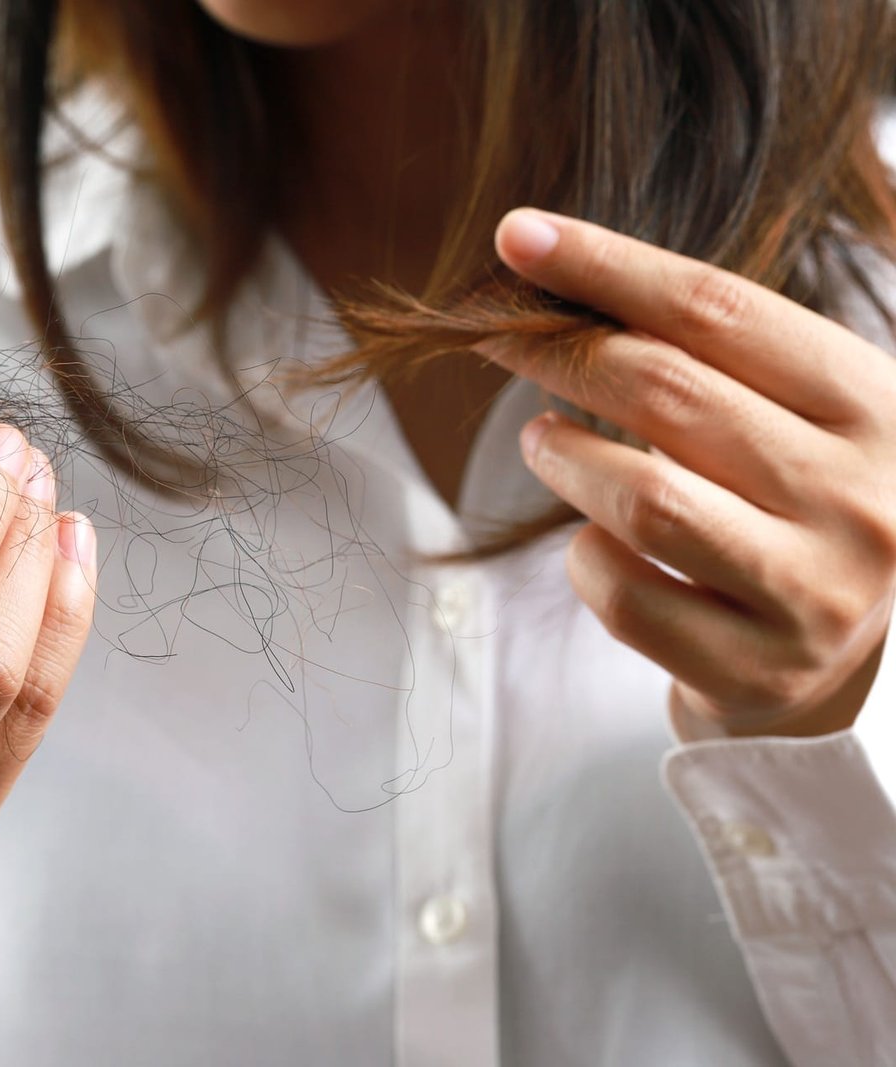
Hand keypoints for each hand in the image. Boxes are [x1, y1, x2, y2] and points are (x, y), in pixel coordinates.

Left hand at [482, 209, 895, 738]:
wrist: (837, 662)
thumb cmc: (792, 506)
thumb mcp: (792, 415)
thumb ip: (706, 354)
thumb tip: (551, 270)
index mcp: (878, 408)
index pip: (719, 311)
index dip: (606, 265)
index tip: (516, 236)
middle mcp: (862, 499)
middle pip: (669, 394)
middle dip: (563, 353)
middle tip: (499, 337)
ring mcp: (813, 593)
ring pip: (642, 500)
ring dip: (564, 458)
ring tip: (542, 441)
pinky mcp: (757, 671)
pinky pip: (624, 594)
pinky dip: (586, 557)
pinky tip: (594, 541)